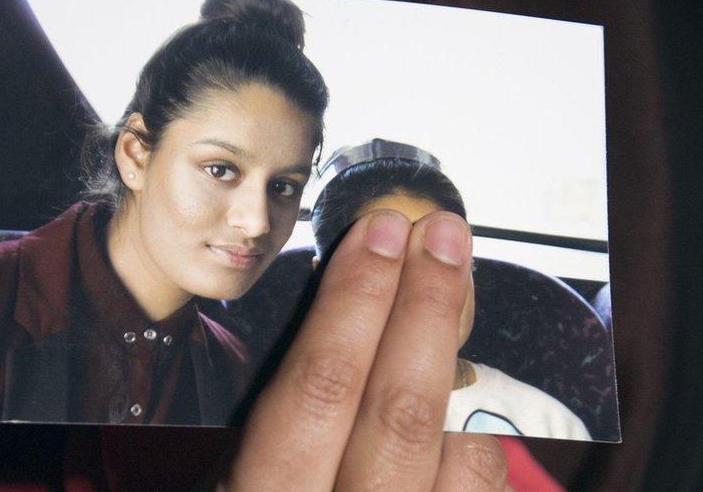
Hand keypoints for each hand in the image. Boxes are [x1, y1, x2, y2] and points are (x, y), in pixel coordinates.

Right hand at [219, 210, 509, 490]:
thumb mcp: (222, 470)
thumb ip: (273, 415)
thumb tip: (339, 302)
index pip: (317, 392)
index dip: (355, 303)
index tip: (378, 235)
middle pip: (400, 415)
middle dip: (426, 308)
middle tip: (442, 238)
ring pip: (460, 454)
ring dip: (459, 360)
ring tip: (454, 286)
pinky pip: (480, 483)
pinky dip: (473, 427)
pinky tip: (455, 385)